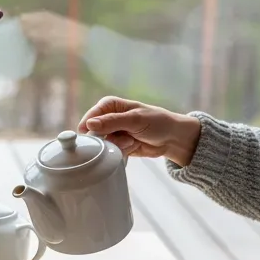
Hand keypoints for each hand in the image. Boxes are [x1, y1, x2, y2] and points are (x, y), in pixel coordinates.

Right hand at [77, 96, 201, 165]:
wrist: (173, 138)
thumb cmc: (157, 122)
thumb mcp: (135, 120)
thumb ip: (112, 122)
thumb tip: (89, 124)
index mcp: (112, 106)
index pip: (94, 113)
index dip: (89, 123)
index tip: (86, 133)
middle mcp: (110, 119)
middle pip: (96, 131)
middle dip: (108, 138)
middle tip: (123, 138)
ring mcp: (114, 134)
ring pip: (104, 144)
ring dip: (117, 146)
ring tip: (133, 142)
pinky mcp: (119, 147)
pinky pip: (112, 152)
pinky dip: (122, 152)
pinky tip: (134, 147)